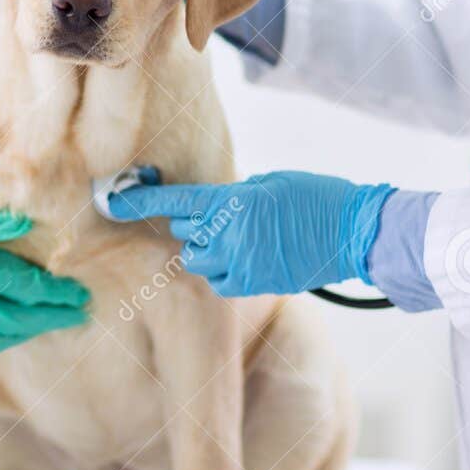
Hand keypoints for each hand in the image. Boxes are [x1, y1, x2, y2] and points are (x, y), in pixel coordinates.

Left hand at [103, 171, 393, 296]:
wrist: (357, 233)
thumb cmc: (319, 198)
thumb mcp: (272, 184)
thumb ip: (237, 196)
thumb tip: (214, 208)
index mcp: (234, 203)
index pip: (176, 203)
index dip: (140, 202)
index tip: (112, 200)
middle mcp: (232, 236)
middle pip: (187, 234)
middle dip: (195, 225)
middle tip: (221, 217)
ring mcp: (243, 264)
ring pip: (200, 261)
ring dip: (209, 250)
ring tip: (237, 239)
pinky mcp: (257, 285)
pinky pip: (221, 283)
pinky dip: (225, 272)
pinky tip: (246, 259)